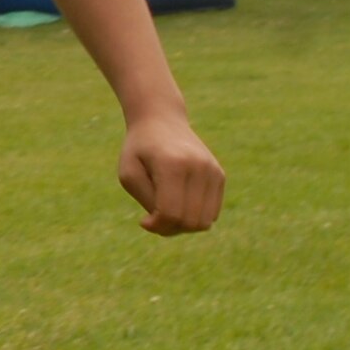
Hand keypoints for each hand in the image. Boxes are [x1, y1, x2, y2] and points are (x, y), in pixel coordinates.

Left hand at [118, 111, 224, 235]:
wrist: (161, 120)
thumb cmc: (139, 150)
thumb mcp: (129, 174)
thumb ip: (147, 201)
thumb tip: (164, 224)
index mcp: (173, 165)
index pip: (171, 213)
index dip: (157, 226)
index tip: (143, 220)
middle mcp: (198, 167)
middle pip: (190, 221)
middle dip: (170, 229)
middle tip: (154, 217)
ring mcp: (212, 170)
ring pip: (204, 221)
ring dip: (184, 225)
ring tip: (167, 211)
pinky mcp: (219, 175)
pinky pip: (211, 213)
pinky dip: (195, 216)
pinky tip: (180, 202)